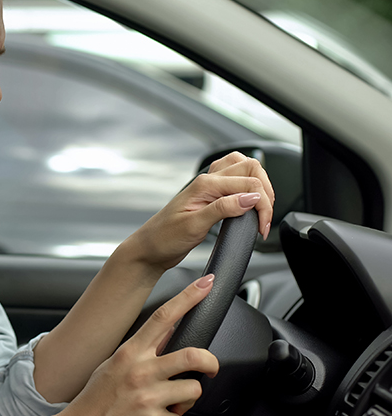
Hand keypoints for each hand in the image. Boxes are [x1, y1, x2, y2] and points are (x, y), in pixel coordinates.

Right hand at [57, 275, 218, 415]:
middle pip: (192, 355)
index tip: (206, 285)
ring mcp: (149, 397)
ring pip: (193, 390)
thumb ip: (141, 348)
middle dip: (209, 362)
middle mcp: (141, 372)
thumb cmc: (96, 397)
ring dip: (186, 398)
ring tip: (168, 401)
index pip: (163, 317)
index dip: (188, 298)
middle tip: (210, 367)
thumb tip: (167, 330)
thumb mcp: (114, 363)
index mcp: (130, 353)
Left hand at [122, 151, 274, 272]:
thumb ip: (222, 209)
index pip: (249, 183)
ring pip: (244, 168)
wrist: (150, 248)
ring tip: (262, 209)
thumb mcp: (194, 226)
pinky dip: (249, 186)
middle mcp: (207, 180)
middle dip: (266, 192)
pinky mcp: (210, 195)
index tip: (262, 227)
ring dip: (260, 184)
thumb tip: (251, 198)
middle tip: (265, 219)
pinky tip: (249, 203)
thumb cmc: (165, 238)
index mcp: (204, 184)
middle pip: (251, 167)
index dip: (263, 205)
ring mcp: (209, 186)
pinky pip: (234, 179)